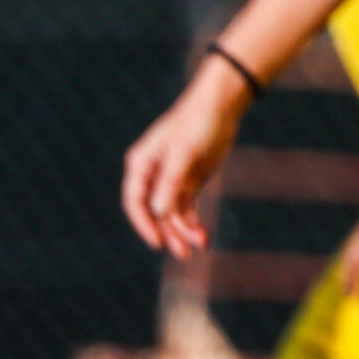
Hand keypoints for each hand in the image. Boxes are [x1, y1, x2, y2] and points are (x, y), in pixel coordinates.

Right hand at [120, 60, 252, 257]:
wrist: (222, 105)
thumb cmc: (198, 122)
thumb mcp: (184, 152)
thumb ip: (171, 182)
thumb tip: (156, 212)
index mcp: (141, 164)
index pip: (135, 201)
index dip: (143, 224)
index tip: (157, 242)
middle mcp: (153, 175)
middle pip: (155, 212)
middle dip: (169, 233)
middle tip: (183, 253)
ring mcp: (171, 180)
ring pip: (172, 213)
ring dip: (185, 230)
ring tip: (202, 244)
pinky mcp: (189, 182)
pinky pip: (187, 208)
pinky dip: (193, 221)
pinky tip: (203, 235)